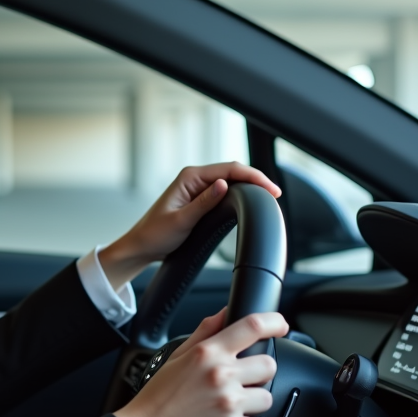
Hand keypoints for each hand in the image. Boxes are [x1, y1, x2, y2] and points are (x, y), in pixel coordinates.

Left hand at [97, 163, 281, 288]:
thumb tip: (225, 185)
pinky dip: (240, 195)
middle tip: (275, 194)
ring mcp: (198, 188)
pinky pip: (225, 192)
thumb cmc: (155, 234)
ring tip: (268, 197)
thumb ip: (203, 203)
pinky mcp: (200, 199)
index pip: (229, 169)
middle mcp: (194, 178)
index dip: (253, 177)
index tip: (271, 189)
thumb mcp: (181, 221)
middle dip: (256, 180)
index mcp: (190, 177)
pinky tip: (250, 201)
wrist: (141, 247)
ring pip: (231, 181)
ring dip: (249, 187)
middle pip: (234, 172)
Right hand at [113, 308, 287, 416]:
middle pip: (268, 365)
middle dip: (257, 375)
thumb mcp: (176, 357)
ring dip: (251, 405)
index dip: (274, 322)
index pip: (252, 326)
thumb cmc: (158, 398)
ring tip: (225, 408)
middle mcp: (221, 375)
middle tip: (236, 384)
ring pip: (266, 398)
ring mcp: (229, 403)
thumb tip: (224, 313)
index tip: (280, 326)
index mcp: (208, 354)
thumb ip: (205, 332)